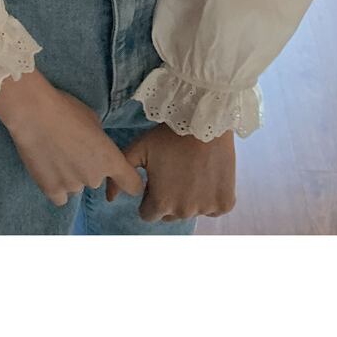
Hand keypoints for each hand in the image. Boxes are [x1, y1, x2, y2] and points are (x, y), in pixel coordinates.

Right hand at [0, 69, 141, 207]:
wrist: (34, 114)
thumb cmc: (66, 110)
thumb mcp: (93, 122)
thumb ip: (99, 142)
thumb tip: (94, 149)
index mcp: (111, 159)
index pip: (132, 183)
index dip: (130, 184)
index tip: (123, 181)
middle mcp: (95, 178)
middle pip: (95, 181)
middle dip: (86, 170)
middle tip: (71, 151)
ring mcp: (73, 186)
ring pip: (75, 187)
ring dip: (70, 177)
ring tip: (55, 156)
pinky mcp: (51, 190)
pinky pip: (60, 197)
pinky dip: (56, 187)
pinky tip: (48, 170)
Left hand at [107, 124, 235, 222]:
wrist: (206, 121)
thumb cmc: (168, 135)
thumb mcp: (138, 150)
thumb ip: (120, 176)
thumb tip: (111, 198)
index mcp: (160, 204)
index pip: (148, 214)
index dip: (150, 196)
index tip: (158, 179)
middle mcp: (183, 212)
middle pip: (170, 214)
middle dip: (169, 199)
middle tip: (175, 173)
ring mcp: (206, 209)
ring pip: (192, 211)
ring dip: (190, 198)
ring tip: (192, 171)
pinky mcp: (225, 203)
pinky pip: (215, 209)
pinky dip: (211, 198)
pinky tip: (208, 178)